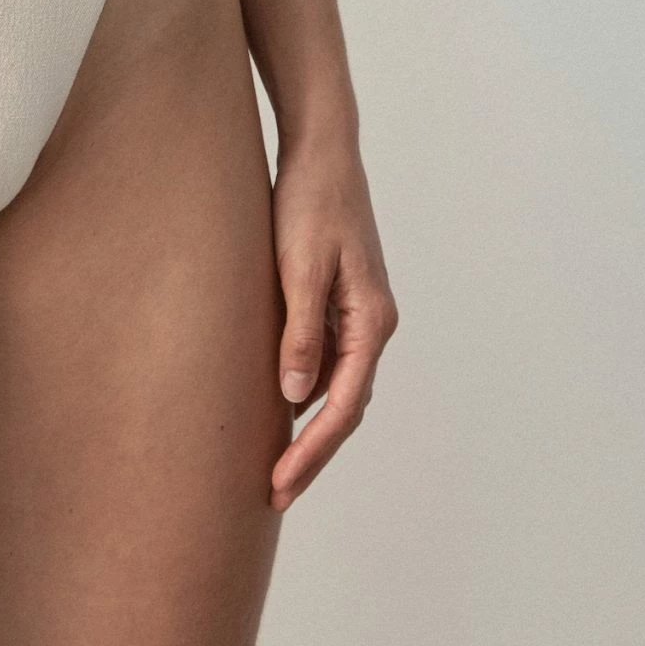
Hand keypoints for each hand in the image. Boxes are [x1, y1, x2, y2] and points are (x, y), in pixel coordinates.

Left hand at [268, 131, 397, 509]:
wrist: (321, 151)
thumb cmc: (310, 202)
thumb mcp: (298, 267)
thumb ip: (299, 331)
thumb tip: (295, 397)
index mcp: (372, 320)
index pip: (343, 407)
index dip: (312, 452)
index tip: (280, 485)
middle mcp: (373, 323)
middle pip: (346, 407)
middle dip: (313, 454)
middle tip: (273, 494)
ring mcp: (358, 314)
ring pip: (337, 388)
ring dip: (309, 428)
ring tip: (271, 464)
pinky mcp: (339, 302)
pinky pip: (326, 361)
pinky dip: (305, 391)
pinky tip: (274, 406)